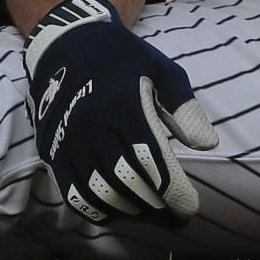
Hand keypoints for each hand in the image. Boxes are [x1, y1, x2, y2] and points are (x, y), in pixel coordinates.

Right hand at [24, 0, 217, 224]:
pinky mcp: (51, 150)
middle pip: (127, 183)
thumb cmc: (124, 58)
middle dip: (156, 207)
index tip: (190, 208)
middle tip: (175, 215)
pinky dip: (97, 210)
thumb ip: (184, 107)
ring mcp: (68, 140)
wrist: (67, 43)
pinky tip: (118, 211)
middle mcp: (92, 125)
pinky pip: (73, 193)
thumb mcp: (162, 69)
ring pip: (100, 193)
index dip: (173, 193)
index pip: (152, 162)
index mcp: (122, 104)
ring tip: (151, 214)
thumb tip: (207, 144)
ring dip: (130, 211)